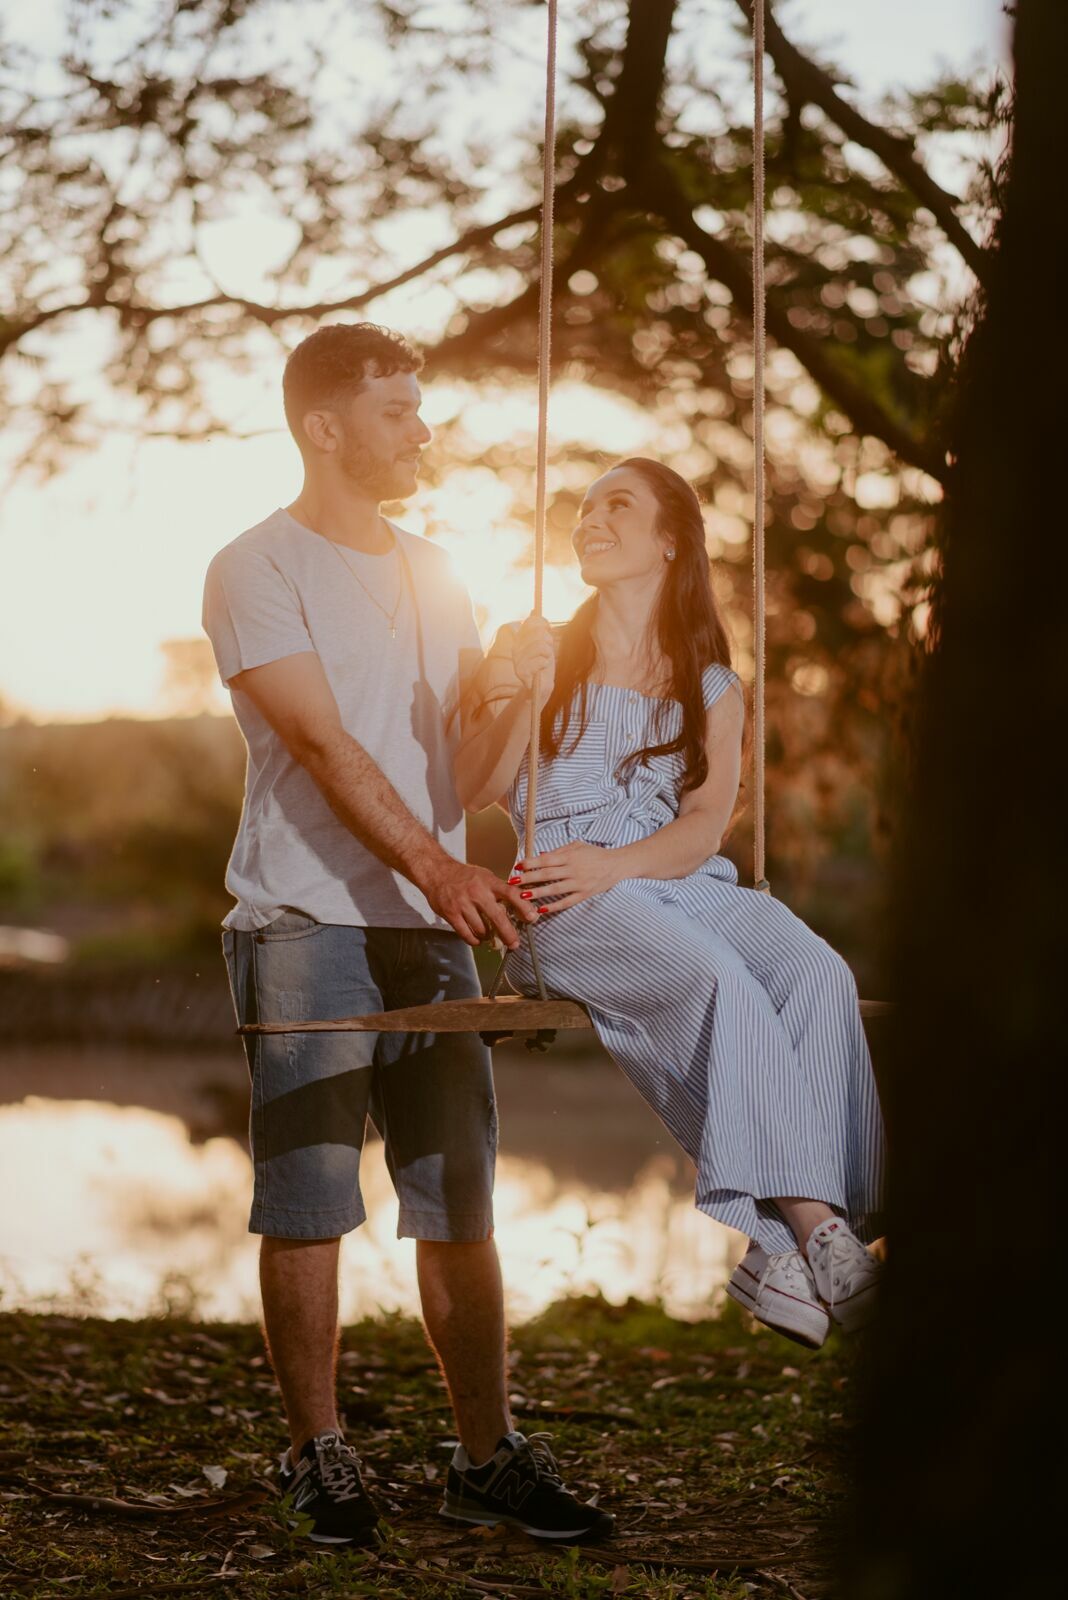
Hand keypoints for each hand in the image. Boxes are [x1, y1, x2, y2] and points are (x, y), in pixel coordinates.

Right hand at [422, 859, 538, 947]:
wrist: (436, 872)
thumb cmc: (465, 876)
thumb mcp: (485, 877)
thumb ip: (500, 891)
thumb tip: (522, 905)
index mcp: (489, 882)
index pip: (511, 893)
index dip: (523, 906)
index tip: (532, 917)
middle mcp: (477, 892)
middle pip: (497, 917)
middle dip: (508, 934)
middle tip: (514, 944)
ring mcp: (463, 904)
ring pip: (481, 929)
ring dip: (488, 936)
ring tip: (489, 936)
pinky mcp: (451, 914)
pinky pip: (466, 934)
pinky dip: (474, 940)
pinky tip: (477, 939)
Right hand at [511, 614, 555, 709]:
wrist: (539, 686)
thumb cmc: (543, 664)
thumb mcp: (544, 644)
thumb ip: (540, 630)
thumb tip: (535, 613)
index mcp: (520, 639)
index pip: (530, 622)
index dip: (542, 624)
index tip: (548, 630)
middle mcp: (515, 647)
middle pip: (538, 633)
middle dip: (548, 642)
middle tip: (547, 652)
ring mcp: (517, 659)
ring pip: (541, 646)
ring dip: (548, 654)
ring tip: (545, 661)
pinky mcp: (521, 671)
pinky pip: (541, 661)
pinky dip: (545, 664)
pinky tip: (541, 669)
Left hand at [513, 843, 620, 913]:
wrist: (617, 864)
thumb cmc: (595, 853)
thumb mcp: (577, 846)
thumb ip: (558, 851)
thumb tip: (539, 856)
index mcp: (570, 856)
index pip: (546, 860)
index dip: (531, 863)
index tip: (518, 866)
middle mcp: (573, 870)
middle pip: (547, 875)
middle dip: (529, 879)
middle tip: (513, 882)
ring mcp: (579, 883)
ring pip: (555, 889)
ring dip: (538, 893)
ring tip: (523, 896)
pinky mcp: (584, 894)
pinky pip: (567, 902)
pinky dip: (554, 906)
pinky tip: (542, 910)